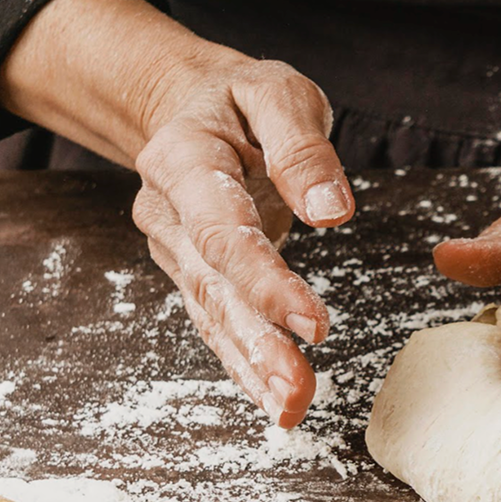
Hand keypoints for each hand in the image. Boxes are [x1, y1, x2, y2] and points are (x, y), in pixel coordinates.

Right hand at [134, 54, 353, 427]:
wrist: (188, 108)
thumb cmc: (240, 101)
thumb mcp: (276, 93)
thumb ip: (301, 147)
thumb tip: (331, 210)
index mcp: (183, 161)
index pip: (224, 233)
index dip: (266, 283)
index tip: (315, 324)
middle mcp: (168, 213)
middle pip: (215, 288)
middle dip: (258, 344)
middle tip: (299, 391)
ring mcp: (176, 249)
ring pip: (213, 316)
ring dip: (253, 366)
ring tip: (292, 408)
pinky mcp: (194, 273)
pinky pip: (216, 323)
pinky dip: (244, 364)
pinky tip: (273, 399)